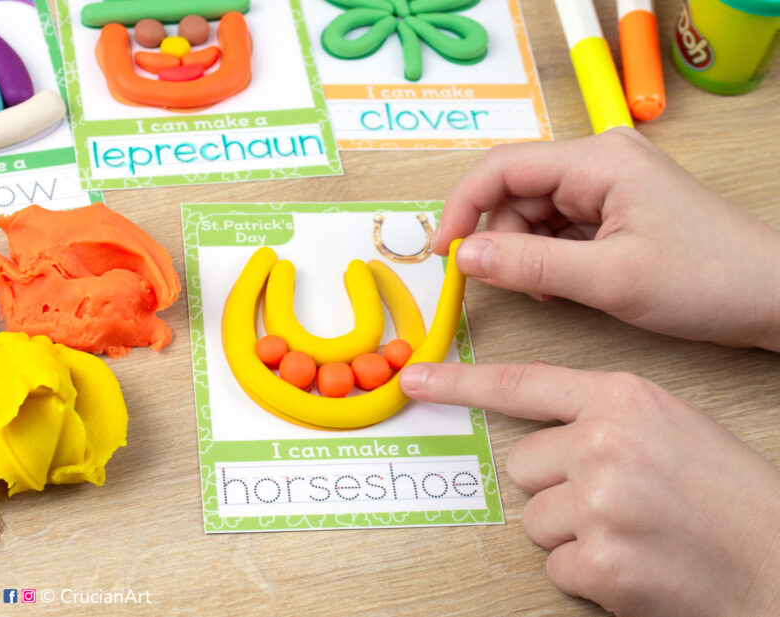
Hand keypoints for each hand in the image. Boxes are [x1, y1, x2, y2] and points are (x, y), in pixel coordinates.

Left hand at [400, 361, 779, 616]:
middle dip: (555, 486)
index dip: (460, 382)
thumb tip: (537, 434)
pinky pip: (555, 565)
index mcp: (621, 397)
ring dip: (572, 531)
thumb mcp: (662, 422)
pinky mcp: (599, 560)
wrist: (778, 556)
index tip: (416, 379)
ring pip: (534, 519)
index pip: (520, 383)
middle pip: (521, 464)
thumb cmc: (724, 490)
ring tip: (630, 529)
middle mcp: (603, 442)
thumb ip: (596, 416)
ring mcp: (599, 501)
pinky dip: (587, 571)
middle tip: (614, 498)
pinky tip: (633, 561)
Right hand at [435, 128, 779, 350]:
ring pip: (534, 213)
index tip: (444, 252)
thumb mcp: (608, 278)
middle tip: (495, 282)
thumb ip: (530, 264)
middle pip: (516, 191)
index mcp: (598, 160)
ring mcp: (608, 184)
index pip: (503, 167)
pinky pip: (559, 226)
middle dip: (499, 237)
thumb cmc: (706, 279)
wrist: (770, 297)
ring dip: (526, 252)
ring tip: (548, 288)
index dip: (463, 207)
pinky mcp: (614, 208)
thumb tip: (466, 256)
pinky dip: (549, 256)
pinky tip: (563, 282)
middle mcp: (599, 162)